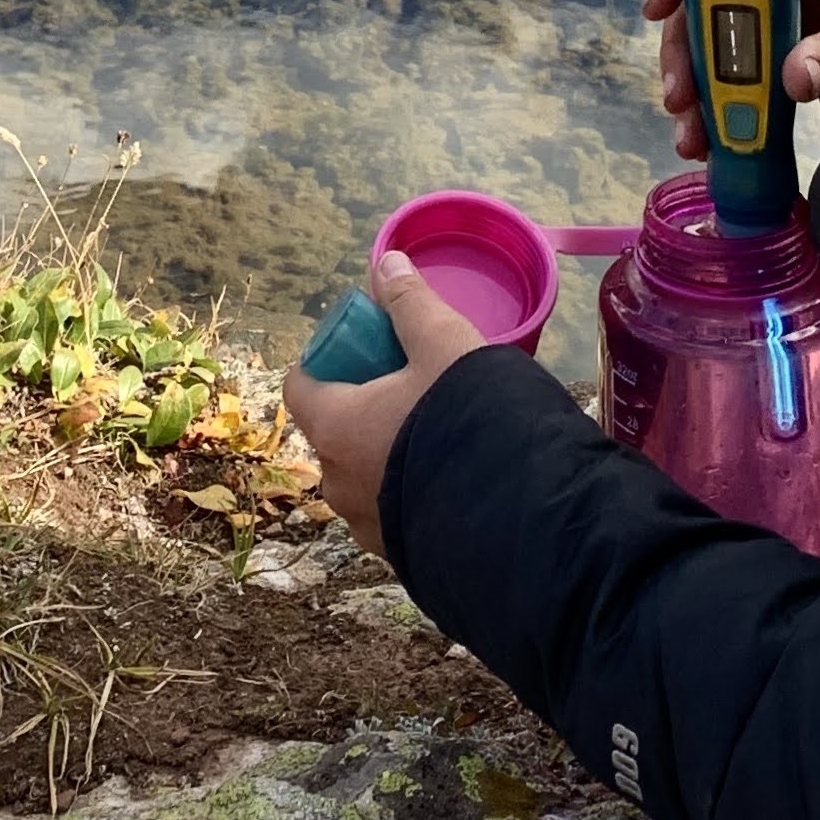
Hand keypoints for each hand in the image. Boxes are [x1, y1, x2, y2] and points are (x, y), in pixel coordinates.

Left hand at [280, 252, 488, 553]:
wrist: (519, 518)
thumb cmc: (465, 417)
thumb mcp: (443, 343)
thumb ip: (411, 303)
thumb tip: (386, 263)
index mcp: (334, 426)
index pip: (300, 385)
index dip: (328, 360)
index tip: (367, 348)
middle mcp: (337, 482)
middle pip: (336, 427)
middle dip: (366, 404)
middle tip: (415, 384)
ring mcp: (367, 526)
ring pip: (365, 472)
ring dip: (389, 450)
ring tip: (440, 431)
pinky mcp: (400, 556)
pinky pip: (394, 510)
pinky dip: (411, 488)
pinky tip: (453, 474)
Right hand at [644, 0, 819, 158]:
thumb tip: (793, 81)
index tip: (658, 10)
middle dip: (684, 50)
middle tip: (679, 101)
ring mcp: (770, 4)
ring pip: (710, 36)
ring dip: (695, 87)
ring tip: (694, 139)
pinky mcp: (771, 41)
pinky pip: (731, 66)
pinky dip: (717, 102)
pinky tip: (713, 140)